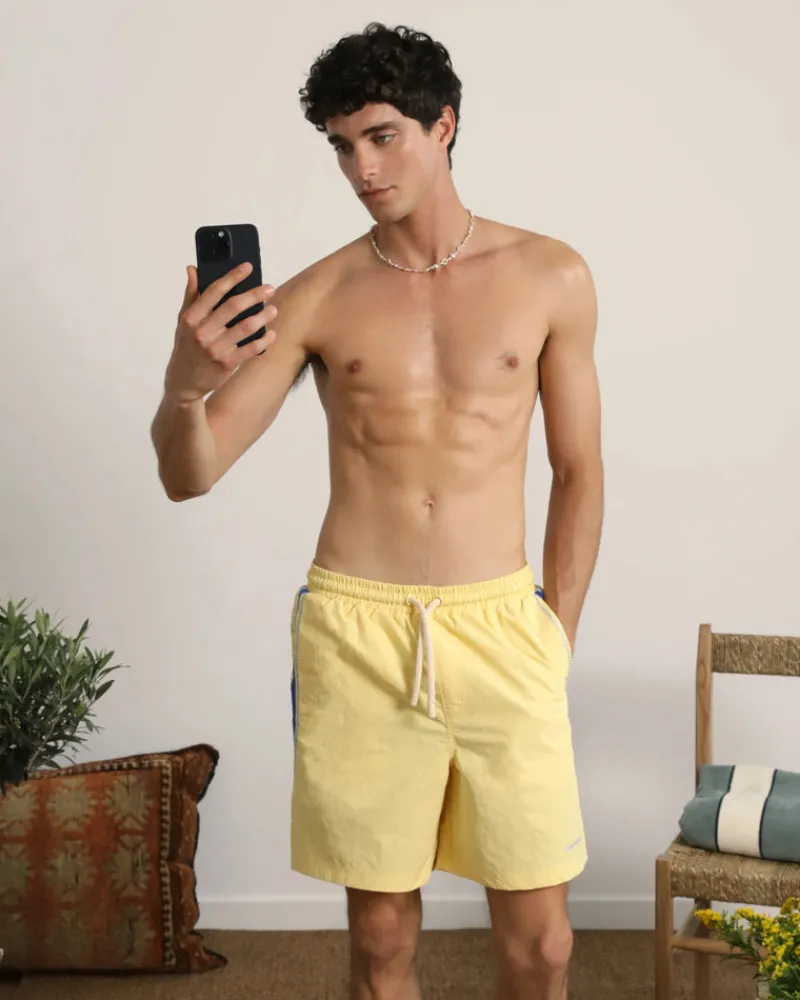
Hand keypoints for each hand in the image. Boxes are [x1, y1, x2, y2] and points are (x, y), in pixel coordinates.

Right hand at [164, 262, 277, 403]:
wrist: (183, 382)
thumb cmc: (186, 347)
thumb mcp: (183, 321)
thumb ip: (190, 295)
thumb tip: (192, 269)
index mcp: (191, 317)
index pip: (214, 291)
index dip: (232, 277)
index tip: (248, 267)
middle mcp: (203, 331)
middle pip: (233, 307)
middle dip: (254, 295)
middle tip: (269, 288)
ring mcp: (215, 348)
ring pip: (245, 327)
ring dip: (263, 317)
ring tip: (273, 309)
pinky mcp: (227, 364)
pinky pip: (250, 349)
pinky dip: (263, 340)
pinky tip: (271, 334)